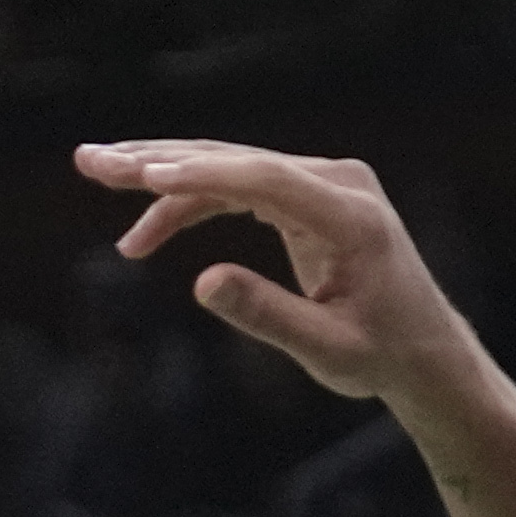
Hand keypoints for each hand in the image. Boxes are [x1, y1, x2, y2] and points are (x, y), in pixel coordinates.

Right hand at [81, 140, 476, 411]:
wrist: (425, 351)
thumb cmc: (382, 356)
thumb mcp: (326, 351)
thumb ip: (268, 315)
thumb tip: (203, 282)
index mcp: (350, 215)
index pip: (266, 179)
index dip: (203, 175)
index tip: (146, 176)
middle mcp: (337, 183)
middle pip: (237, 160)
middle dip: (158, 161)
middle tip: (90, 161)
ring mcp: (322, 183)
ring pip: (229, 168)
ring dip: (163, 176)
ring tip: (98, 175)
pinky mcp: (307, 196)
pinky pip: (239, 188)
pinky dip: (191, 204)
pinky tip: (144, 232)